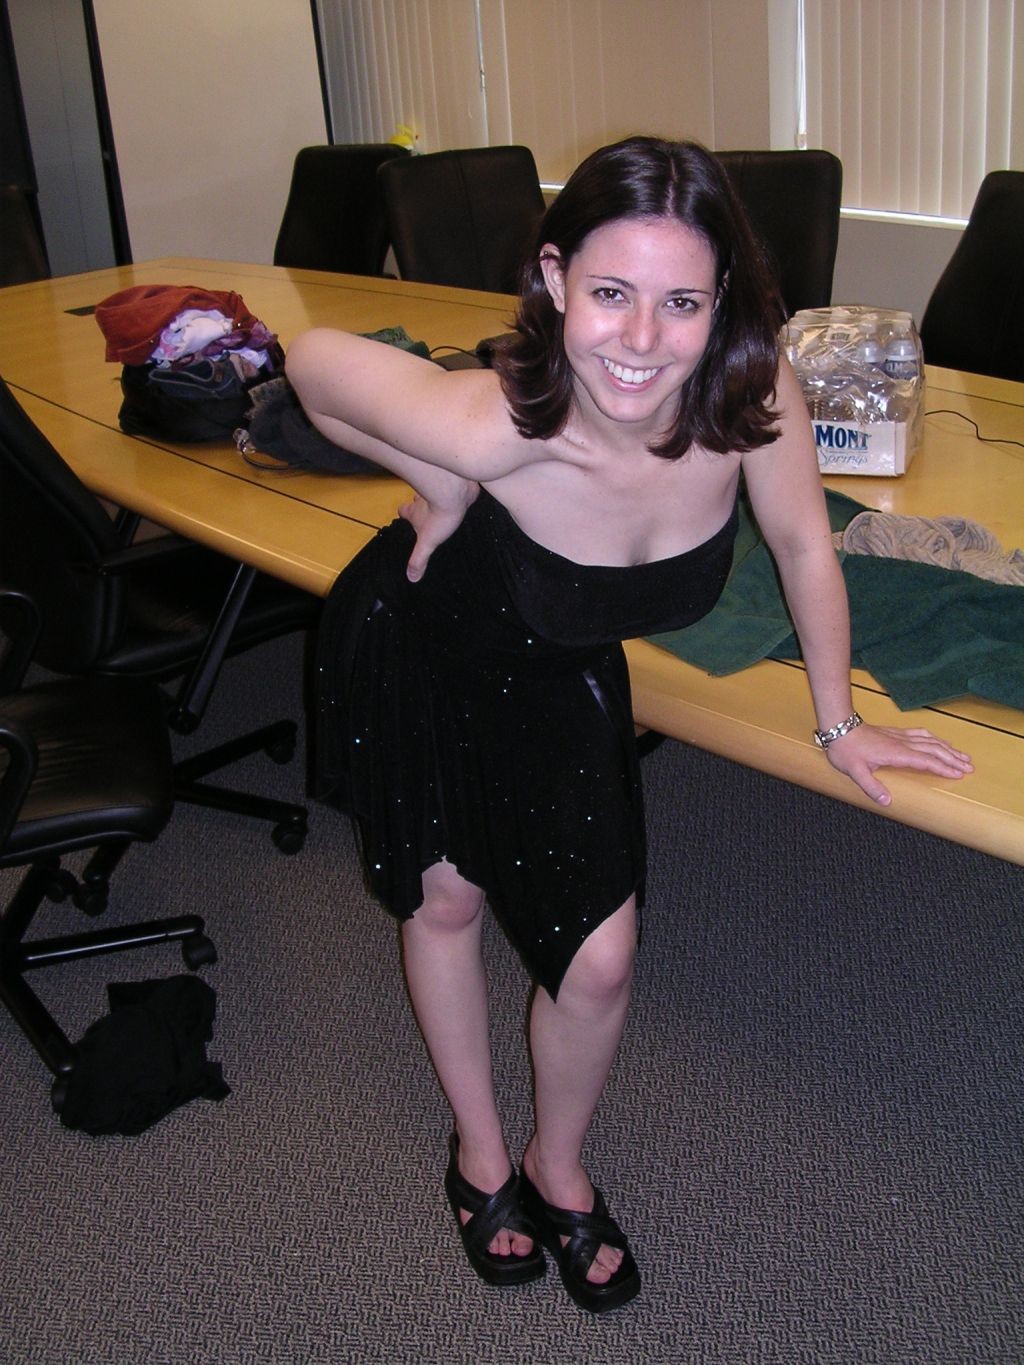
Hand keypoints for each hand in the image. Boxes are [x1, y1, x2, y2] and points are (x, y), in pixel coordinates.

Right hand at [399, 483, 479, 581]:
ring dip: (437, 498)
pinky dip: (455, 496)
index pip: (403, 511)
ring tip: (444, 507)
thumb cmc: (439, 516)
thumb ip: (419, 559)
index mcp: (414, 511)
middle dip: (420, 505)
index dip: (404, 513)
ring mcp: (438, 491)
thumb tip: (411, 578)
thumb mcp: (427, 542)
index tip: (405, 517)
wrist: (456, 493)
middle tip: (427, 513)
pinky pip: (454, 491)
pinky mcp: (455, 488)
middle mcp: (423, 499)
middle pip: (416, 500)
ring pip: (434, 493)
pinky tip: (461, 503)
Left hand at [824, 723, 973, 805]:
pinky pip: (920, 734)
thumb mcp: (856, 772)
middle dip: (953, 759)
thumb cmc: (846, 750)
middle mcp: (902, 743)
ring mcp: (900, 737)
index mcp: (896, 754)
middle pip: (934, 750)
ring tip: (962, 755)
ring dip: (948, 748)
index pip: (926, 761)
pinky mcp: (895, 733)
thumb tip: (887, 802)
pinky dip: (934, 738)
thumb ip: (872, 787)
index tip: (959, 774)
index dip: (944, 768)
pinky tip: (939, 740)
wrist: (839, 727)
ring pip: (930, 741)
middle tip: (969, 767)